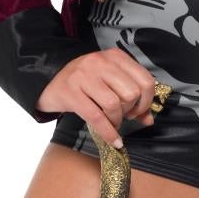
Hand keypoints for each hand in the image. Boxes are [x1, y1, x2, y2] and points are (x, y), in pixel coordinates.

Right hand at [36, 46, 161, 148]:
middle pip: (131, 93)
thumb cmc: (85, 82)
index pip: (145, 80)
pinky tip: (113, 140)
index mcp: (115, 56)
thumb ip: (131, 97)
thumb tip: (149, 119)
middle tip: (124, 116)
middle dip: (130, 111)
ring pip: (114, 105)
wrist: (50, 81)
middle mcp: (100, 62)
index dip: (146, 101)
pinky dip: (108, 133)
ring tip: (113, 123)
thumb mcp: (109, 82)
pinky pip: (96, 118)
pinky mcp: (71, 92)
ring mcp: (84, 76)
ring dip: (117, 121)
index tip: (138, 110)